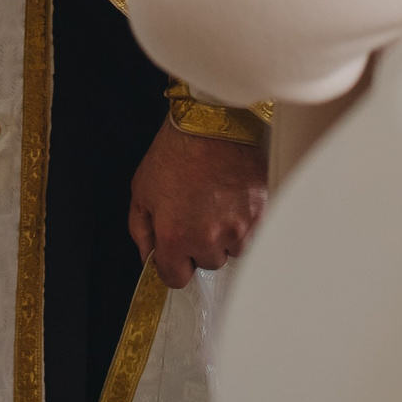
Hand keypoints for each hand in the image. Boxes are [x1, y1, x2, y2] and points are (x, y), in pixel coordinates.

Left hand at [127, 120, 267, 287]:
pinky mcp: (260, 214)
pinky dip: (244, 221)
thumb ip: (141, 231)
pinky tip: (234, 197)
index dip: (173, 265)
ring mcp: (238, 228)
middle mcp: (208, 239)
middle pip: (207, 263)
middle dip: (200, 245)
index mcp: (175, 236)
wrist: (212, 121)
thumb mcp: (142, 190)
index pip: (176, 279)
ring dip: (225, 234)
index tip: (175, 252)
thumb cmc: (176, 151)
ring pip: (232, 249)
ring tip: (218, 202)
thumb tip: (149, 257)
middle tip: (197, 212)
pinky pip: (252, 232)